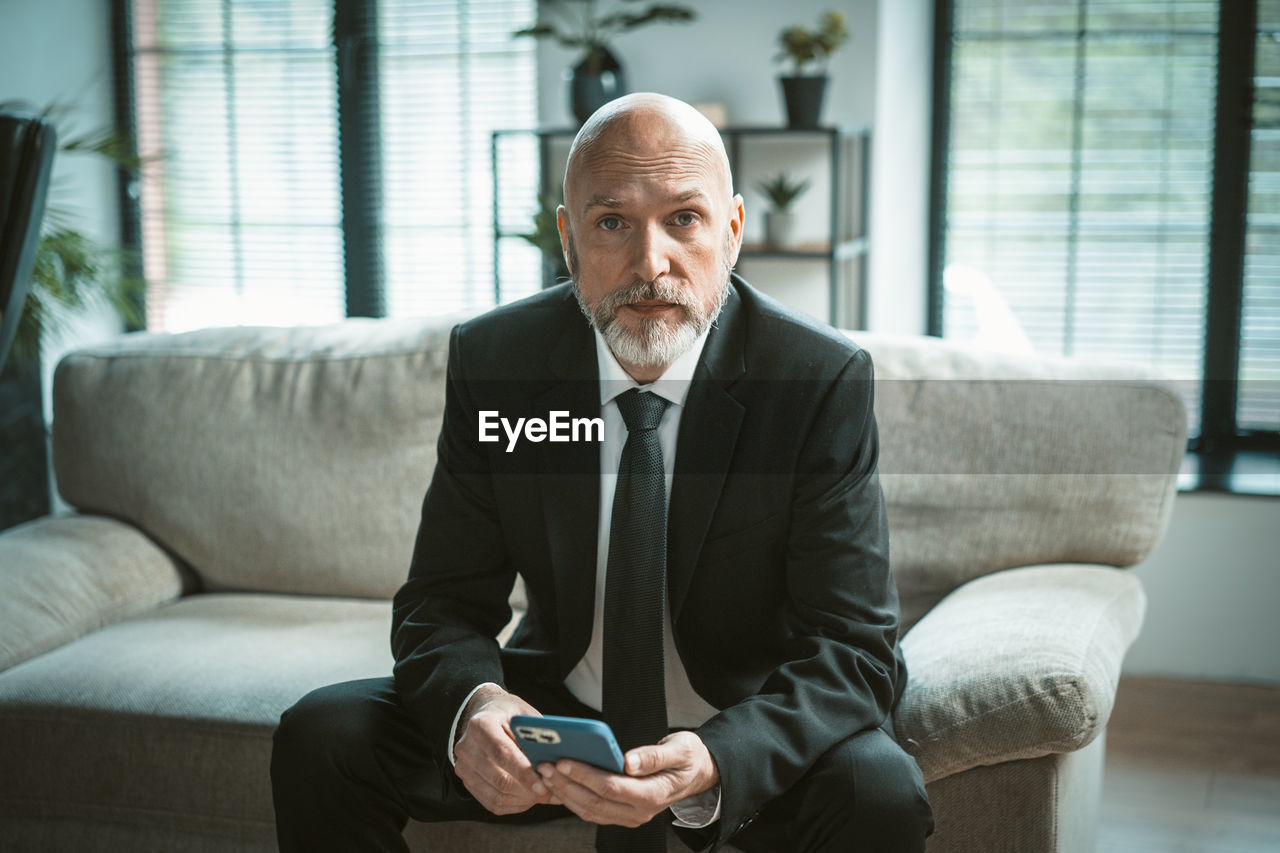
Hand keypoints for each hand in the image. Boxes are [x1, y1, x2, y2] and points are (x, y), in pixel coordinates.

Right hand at [453, 685, 561, 814]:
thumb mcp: (524, 715)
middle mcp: (467, 747)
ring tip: (545, 796)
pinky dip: (514, 804)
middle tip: (551, 792)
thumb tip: (554, 761)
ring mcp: (463, 767)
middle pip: (499, 778)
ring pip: (496, 795)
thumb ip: (537, 736)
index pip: (502, 753)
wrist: (485, 714)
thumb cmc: (509, 715)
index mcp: (481, 724)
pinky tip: (530, 798)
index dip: (524, 772)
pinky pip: (492, 802)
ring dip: (524, 800)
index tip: (544, 784)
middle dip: (528, 790)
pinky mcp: (467, 782)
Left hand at [538, 730, 719, 827]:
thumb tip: (629, 761)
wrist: (696, 774)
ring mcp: (630, 816)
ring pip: (590, 810)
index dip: (586, 775)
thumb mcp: (680, 750)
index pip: (612, 787)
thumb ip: (655, 756)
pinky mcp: (622, 814)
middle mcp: (640, 812)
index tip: (564, 760)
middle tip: (544, 765)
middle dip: (567, 784)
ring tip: (545, 773)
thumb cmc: (687, 758)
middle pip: (595, 802)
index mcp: (653, 795)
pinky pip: (592, 811)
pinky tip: (559, 783)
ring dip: (565, 793)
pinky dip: (573, 798)